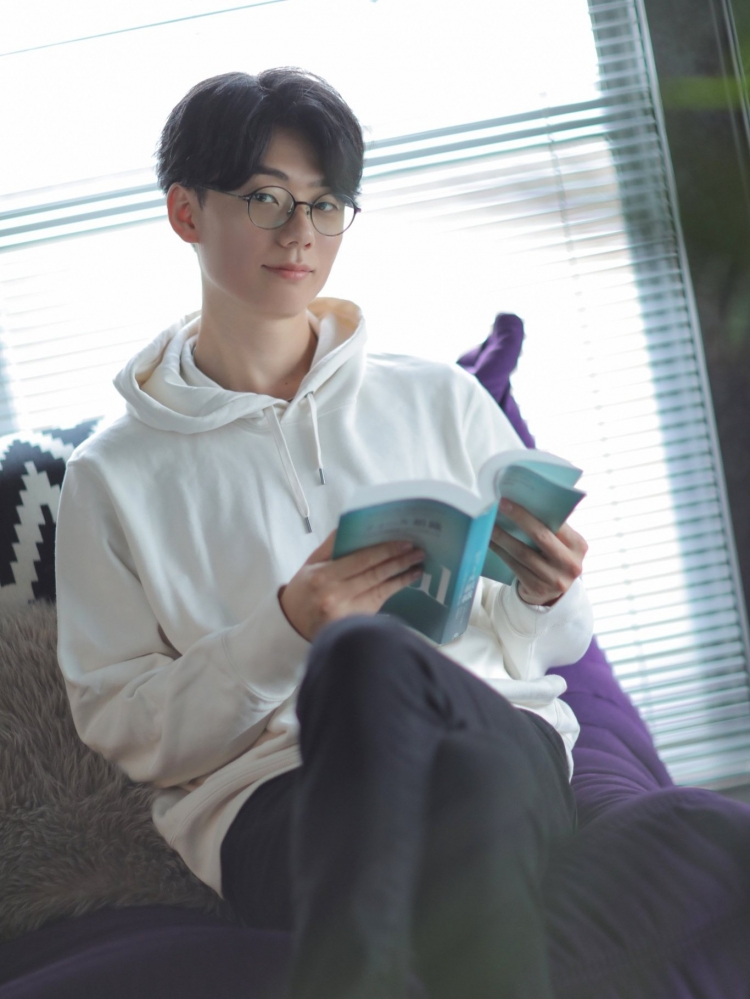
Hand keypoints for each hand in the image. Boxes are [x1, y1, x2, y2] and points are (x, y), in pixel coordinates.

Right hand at [278, 529, 424, 641]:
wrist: (293, 626)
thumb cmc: (304, 590)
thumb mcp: (311, 564)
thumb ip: (332, 545)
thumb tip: (353, 524)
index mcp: (322, 576)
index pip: (360, 560)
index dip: (385, 550)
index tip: (404, 542)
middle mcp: (334, 595)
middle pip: (374, 574)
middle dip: (399, 561)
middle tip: (418, 550)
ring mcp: (346, 613)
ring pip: (381, 589)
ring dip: (402, 576)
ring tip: (418, 565)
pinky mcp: (354, 624)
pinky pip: (379, 602)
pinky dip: (394, 589)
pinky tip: (406, 580)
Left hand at [490, 499, 587, 605]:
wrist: (553, 592)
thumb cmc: (554, 558)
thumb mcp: (562, 544)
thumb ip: (552, 527)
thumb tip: (524, 502)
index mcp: (578, 545)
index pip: (557, 523)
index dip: (532, 512)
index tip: (511, 500)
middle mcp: (570, 563)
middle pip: (540, 536)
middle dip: (518, 519)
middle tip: (498, 506)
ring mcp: (555, 579)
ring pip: (523, 553)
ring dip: (502, 537)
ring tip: (489, 525)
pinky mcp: (538, 588)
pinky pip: (514, 566)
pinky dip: (501, 552)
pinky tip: (491, 542)